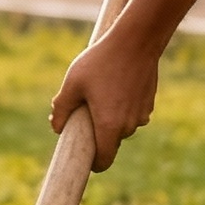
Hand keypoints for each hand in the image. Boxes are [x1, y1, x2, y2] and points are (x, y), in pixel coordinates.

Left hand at [49, 25, 160, 171]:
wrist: (136, 41)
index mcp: (109, 126)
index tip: (84, 159)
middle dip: (97, 132)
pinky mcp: (149, 103)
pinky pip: (132, 113)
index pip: (104, 160)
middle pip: (110, 141)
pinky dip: (122, 107)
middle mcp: (129, 125)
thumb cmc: (100, 61)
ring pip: (122, 126)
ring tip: (100, 92)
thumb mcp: (72, 83)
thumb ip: (61, 108)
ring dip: (110, 118)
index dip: (93, 164)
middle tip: (84, 110)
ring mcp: (142, 115)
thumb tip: (56, 127)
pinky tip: (115, 85)